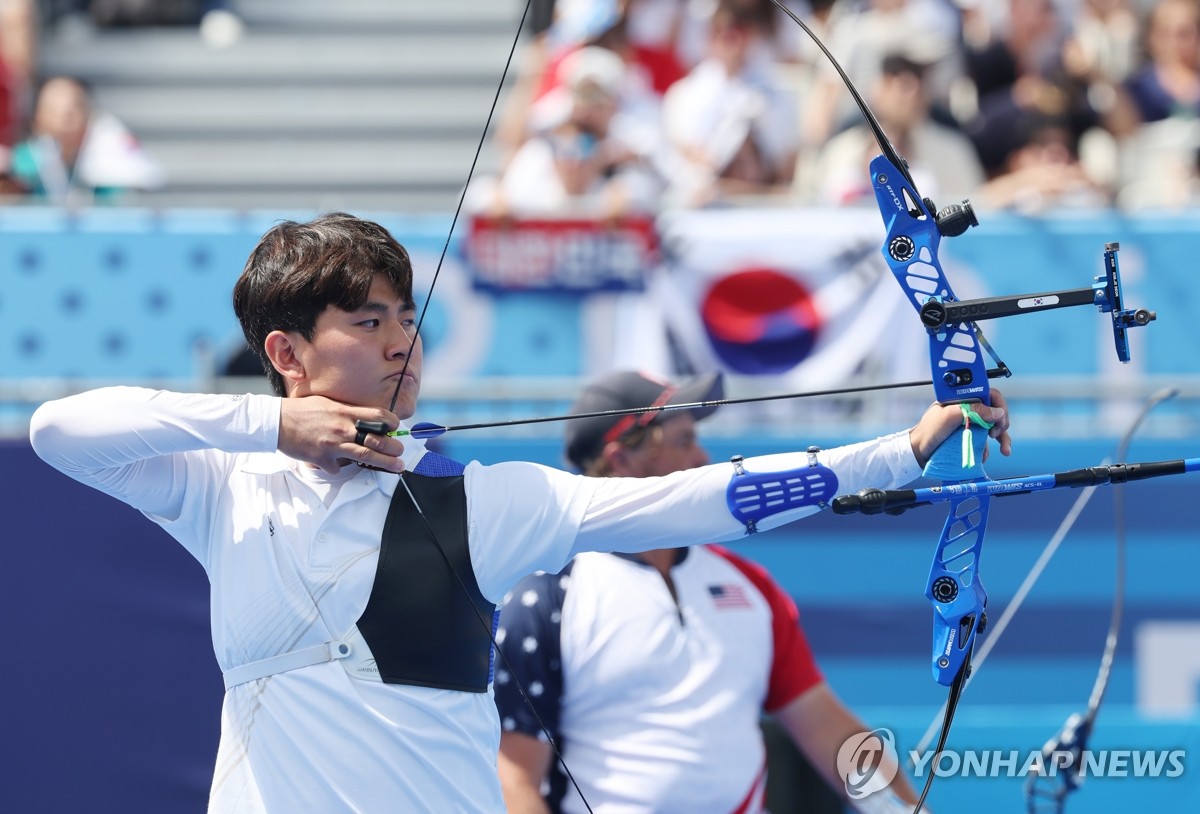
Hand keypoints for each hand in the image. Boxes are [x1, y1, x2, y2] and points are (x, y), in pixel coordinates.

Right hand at [278, 395, 405, 473]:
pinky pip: (338, 468)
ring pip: (366, 457)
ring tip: (397, 467)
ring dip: (385, 463)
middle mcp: (343, 428)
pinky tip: (335, 463)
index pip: (378, 415)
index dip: (393, 423)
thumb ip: (347, 411)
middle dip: (394, 448)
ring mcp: (333, 445)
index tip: (397, 429)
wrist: (276, 421)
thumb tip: (365, 418)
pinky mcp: (323, 459)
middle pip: (378, 440)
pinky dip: (339, 467)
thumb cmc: (302, 410)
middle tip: (401, 453)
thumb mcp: (328, 403)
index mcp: (345, 411)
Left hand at [908, 388, 1011, 468]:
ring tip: (1005, 450)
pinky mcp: (968, 437)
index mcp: (963, 398)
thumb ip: (973, 410)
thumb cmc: (929, 430)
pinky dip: (988, 449)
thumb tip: (998, 413)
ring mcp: (969, 424)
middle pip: (995, 411)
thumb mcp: (950, 416)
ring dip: (1003, 438)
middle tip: (996, 434)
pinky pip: (984, 441)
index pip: (989, 395)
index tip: (999, 419)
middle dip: (1001, 423)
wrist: (918, 452)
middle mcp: (968, 409)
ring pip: (993, 427)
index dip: (999, 405)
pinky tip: (984, 456)